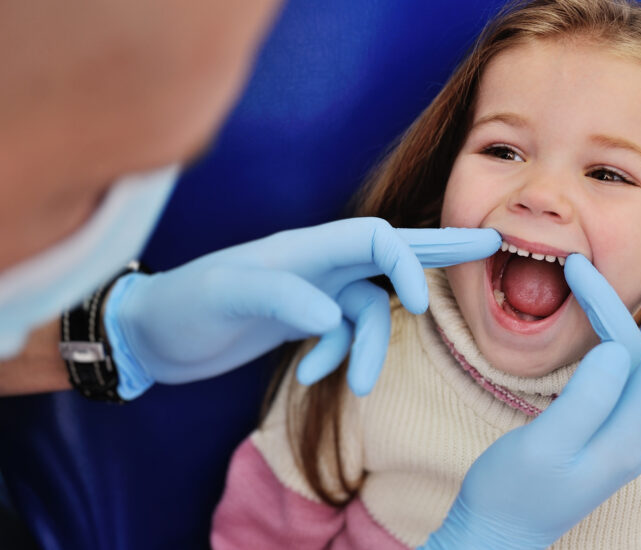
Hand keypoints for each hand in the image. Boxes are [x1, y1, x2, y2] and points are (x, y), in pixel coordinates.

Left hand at [104, 218, 500, 399]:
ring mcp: (313, 292)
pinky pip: (345, 335)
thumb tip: (332, 318)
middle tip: (490, 244)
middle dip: (439, 253)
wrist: (150, 335)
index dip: (407, 261)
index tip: (416, 303)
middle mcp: (317, 264)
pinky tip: (308, 376)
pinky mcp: (303, 320)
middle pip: (391, 252)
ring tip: (356, 386)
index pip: (376, 239)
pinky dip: (338, 358)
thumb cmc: (181, 305)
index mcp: (305, 247)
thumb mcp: (223, 296)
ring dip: (368, 351)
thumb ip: (279, 298)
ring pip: (369, 314)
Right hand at [423, 255, 640, 548]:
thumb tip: (618, 352)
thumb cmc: (509, 494)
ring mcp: (617, 440)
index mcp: (624, 438)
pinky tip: (619, 332)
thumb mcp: (542, 447)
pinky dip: (624, 346)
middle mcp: (630, 438)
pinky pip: (623, 382)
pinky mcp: (599, 438)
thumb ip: (583, 400)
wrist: (495, 537)